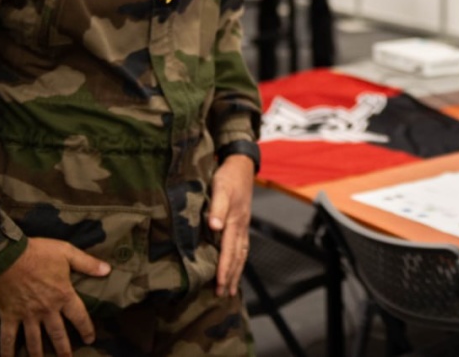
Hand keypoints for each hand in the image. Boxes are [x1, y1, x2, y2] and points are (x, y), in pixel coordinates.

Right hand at [0, 237, 109, 356]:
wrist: (7, 255)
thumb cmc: (39, 252)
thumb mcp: (67, 252)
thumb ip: (87, 263)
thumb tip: (107, 270)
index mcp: (63, 295)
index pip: (79, 317)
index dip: (86, 329)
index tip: (90, 339)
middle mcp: (47, 310)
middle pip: (58, 334)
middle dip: (63, 350)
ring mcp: (27, 315)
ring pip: (35, 341)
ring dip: (39, 355)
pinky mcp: (9, 316)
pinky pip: (8, 337)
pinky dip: (7, 351)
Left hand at [209, 154, 254, 296]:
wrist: (241, 164)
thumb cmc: (228, 176)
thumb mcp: (220, 188)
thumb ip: (217, 208)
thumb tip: (214, 227)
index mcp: (235, 220)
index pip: (228, 250)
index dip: (223, 268)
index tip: (219, 284)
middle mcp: (241, 226)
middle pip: (237, 256)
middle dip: (230, 276)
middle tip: (223, 294)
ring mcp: (243, 224)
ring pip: (241, 253)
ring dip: (236, 271)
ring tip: (230, 288)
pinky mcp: (242, 221)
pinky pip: (242, 246)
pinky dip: (239, 260)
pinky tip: (236, 266)